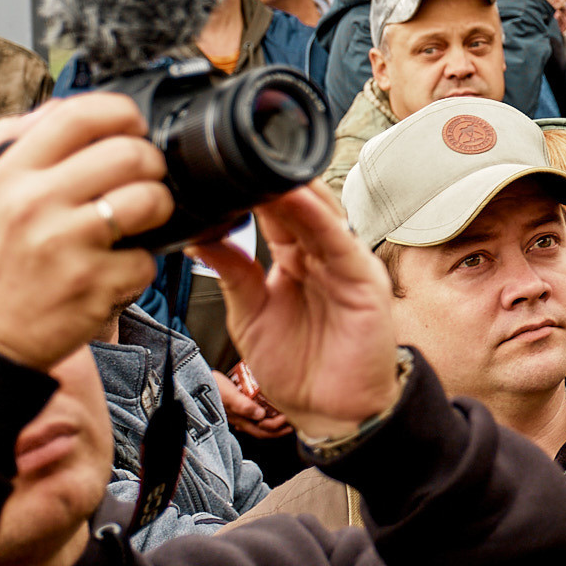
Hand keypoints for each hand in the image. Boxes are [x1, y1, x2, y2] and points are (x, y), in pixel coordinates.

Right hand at [0, 95, 169, 370]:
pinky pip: (148, 257)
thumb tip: (58, 109)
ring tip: (137, 220)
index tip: (132, 126)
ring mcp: (65, 244)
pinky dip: (140, 264)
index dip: (120, 113)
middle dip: (150, 163)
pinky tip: (115, 268)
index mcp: (11, 175)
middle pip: (129, 153)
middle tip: (142, 179)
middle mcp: (36, 204)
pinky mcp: (93, 284)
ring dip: (157, 208)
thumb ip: (18, 146)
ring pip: (151, 199)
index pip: (78, 116)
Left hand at [197, 187, 399, 443]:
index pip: (275, 215)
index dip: (253, 191)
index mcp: (295, 262)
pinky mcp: (364, 280)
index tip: (222, 168)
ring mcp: (345, 264)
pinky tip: (300, 201)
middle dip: (272, 181)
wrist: (332, 411)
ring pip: (320, 215)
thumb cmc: (299, 367)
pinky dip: (321, 219)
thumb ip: (232, 275)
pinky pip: (341, 242)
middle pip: (299, 206)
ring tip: (265, 164)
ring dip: (294, 190)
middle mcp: (322, 256)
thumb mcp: (249, 317)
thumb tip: (201, 236)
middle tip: (240, 154)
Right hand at [215, 367, 291, 439]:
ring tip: (287, 415)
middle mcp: (240, 421)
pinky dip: (266, 414)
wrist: (196, 383)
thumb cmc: (213, 388)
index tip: (292, 416)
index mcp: (240, 420)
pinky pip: (254, 416)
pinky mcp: (236, 408)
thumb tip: (260, 415)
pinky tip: (271, 408)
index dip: (280, 427)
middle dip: (281, 428)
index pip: (265, 430)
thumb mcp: (229, 395)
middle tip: (297, 420)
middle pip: (264, 430)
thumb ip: (243, 405)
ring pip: (260, 424)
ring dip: (275, 422)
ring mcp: (238, 416)